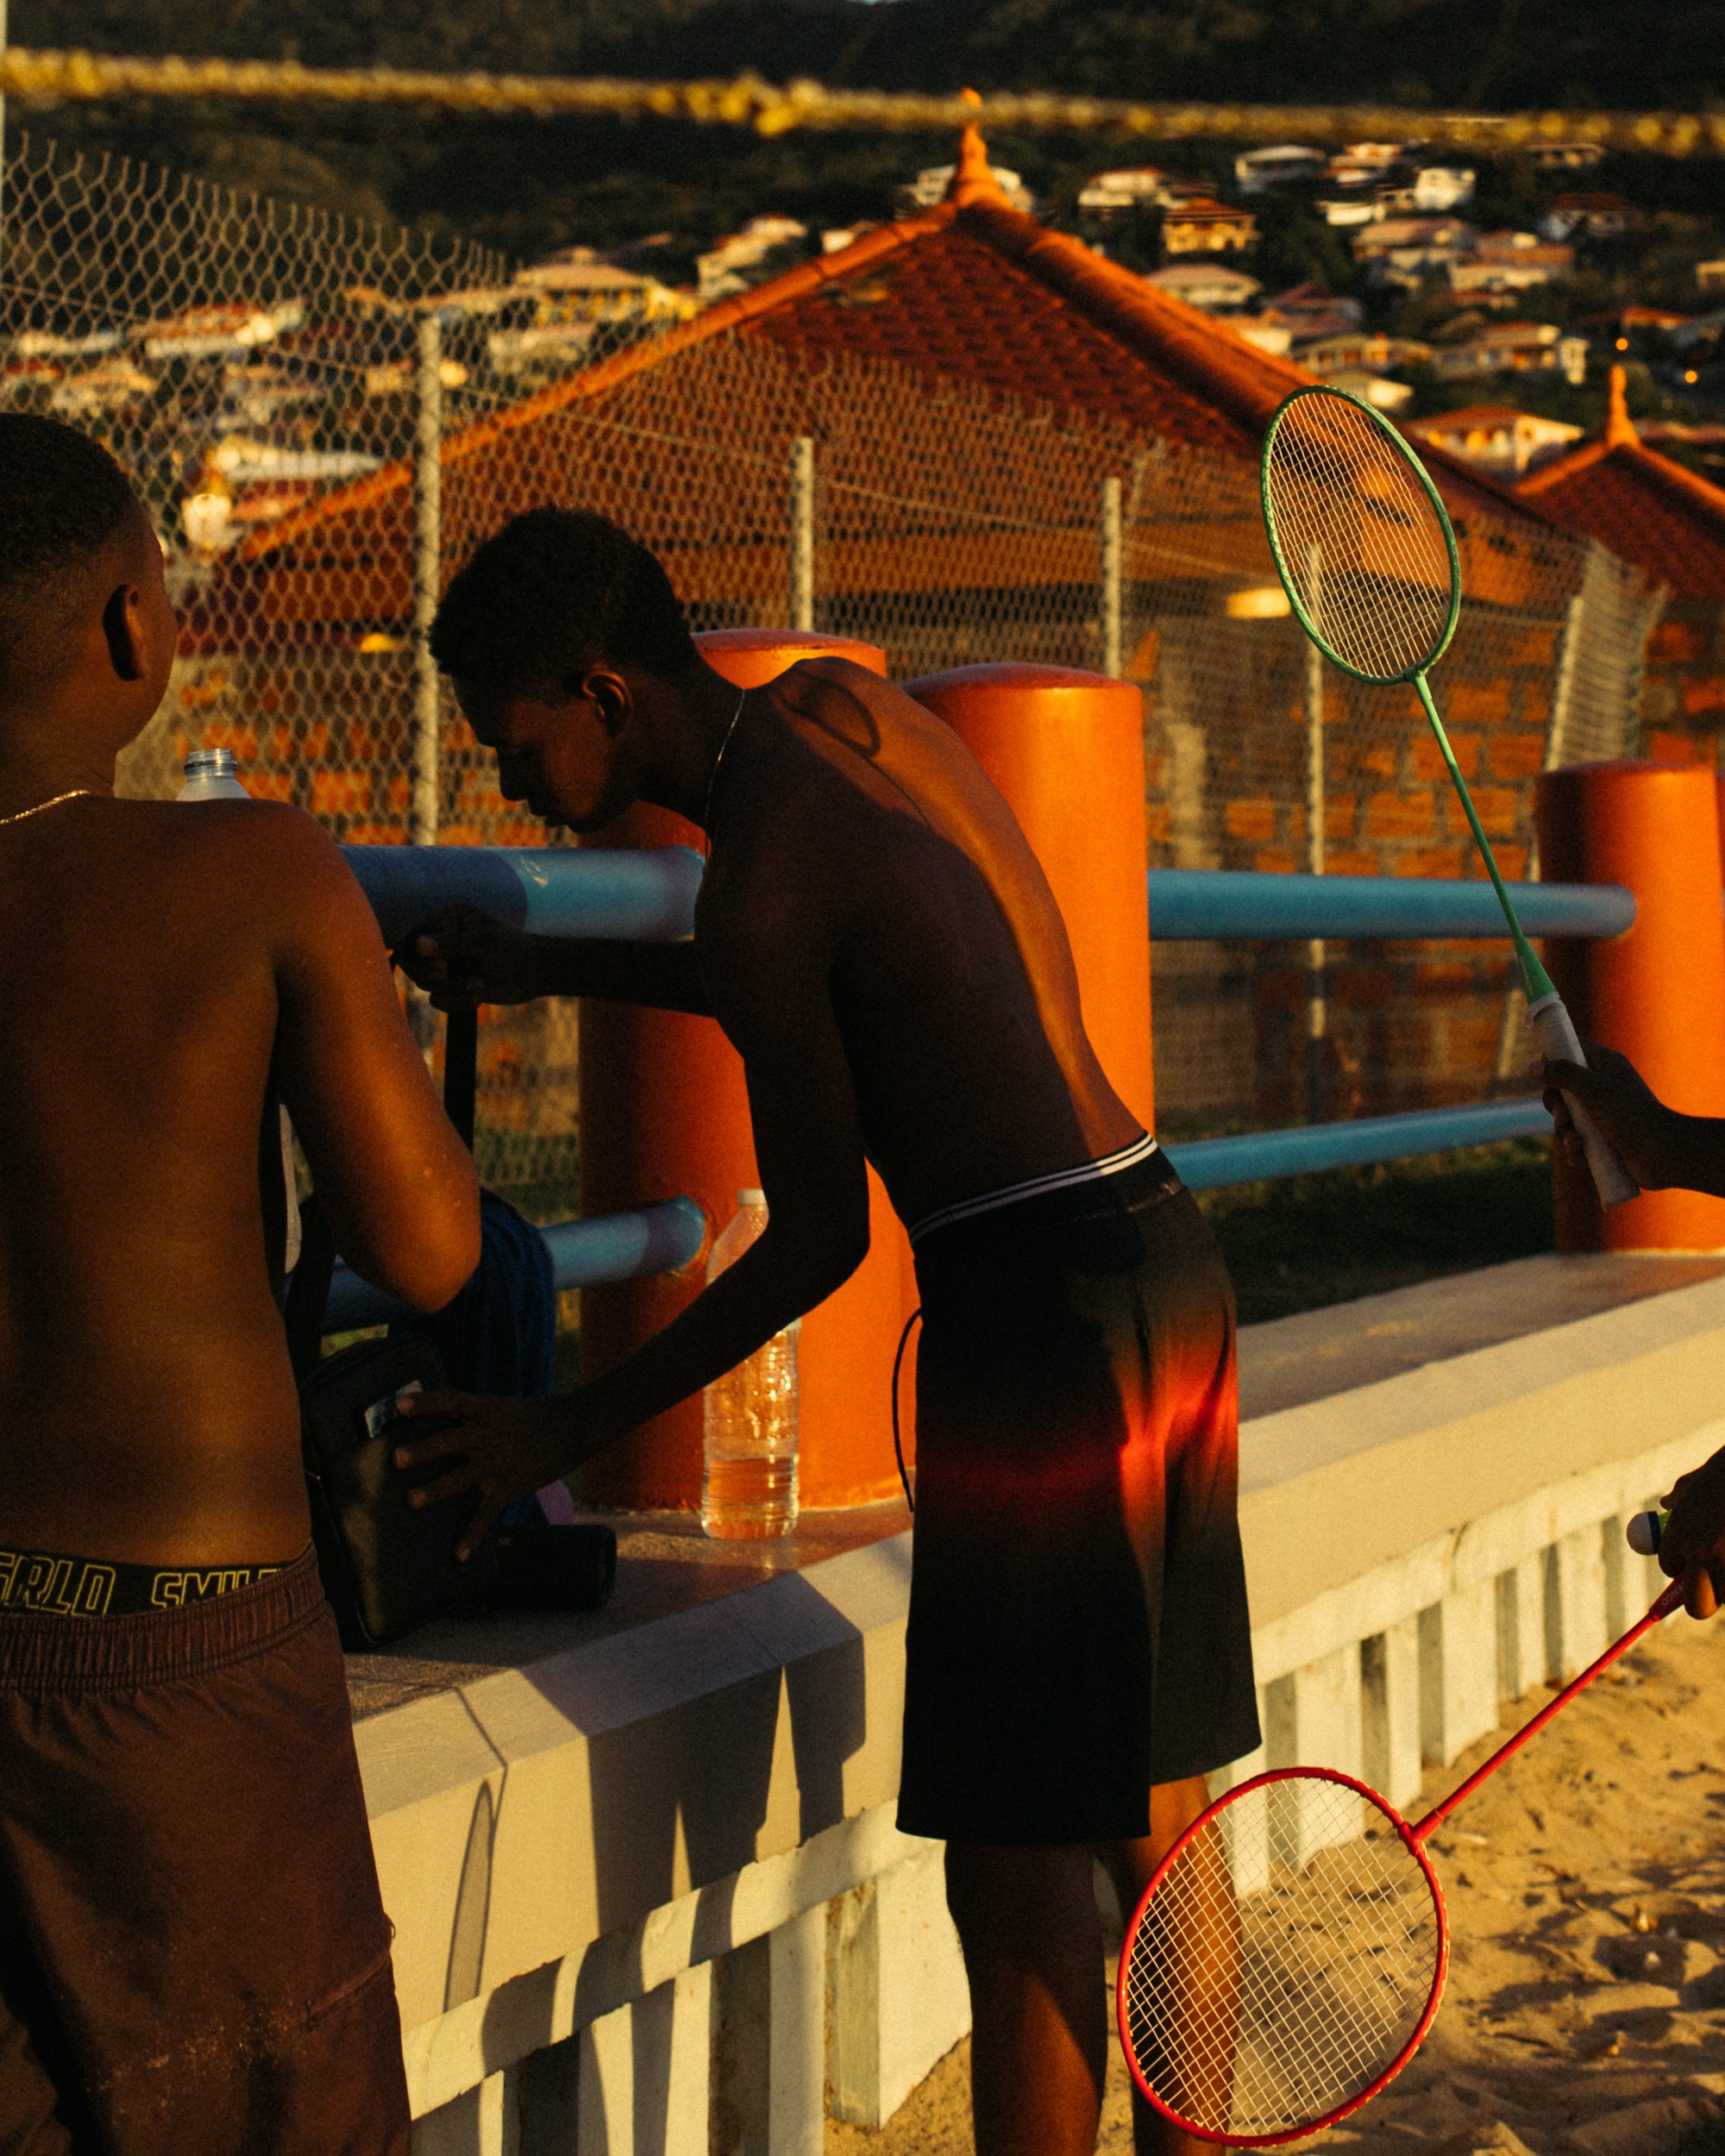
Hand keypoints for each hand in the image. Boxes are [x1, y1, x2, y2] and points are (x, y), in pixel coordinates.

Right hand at [392, 903, 543, 1010]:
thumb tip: (416, 946)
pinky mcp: (453, 985)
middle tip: (451, 978)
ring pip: (425, 984)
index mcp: (448, 919)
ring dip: (451, 990)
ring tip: (477, 985)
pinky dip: (457, 1002)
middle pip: (411, 964)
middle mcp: (442, 939)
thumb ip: (450, 945)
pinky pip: (438, 1000)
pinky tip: (479, 995)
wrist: (535, 974)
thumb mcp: (483, 943)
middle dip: (432, 977)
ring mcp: (447, 963)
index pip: (412, 938)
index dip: (418, 958)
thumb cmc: (514, 951)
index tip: (440, 969)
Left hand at [392, 1390, 578, 1558]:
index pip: (452, 1400)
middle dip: (424, 1450)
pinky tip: (459, 1554)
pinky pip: (488, 1512)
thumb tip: (440, 1418)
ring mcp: (500, 1461)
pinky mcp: (512, 1485)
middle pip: (452, 1440)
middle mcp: (490, 1435)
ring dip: (437, 1488)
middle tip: (396, 1459)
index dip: (426, 1402)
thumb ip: (473, 1415)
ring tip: (412, 1500)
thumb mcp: (502, 1407)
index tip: (400, 1405)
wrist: (575, 1426)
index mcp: (486, 1411)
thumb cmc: (535, 1416)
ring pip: (463, 1475)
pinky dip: (474, 1535)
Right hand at [1538, 1039, 1680, 1188]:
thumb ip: (1563, 1075)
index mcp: (1604, 1066)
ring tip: (1576, 1140)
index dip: (1553, 1057)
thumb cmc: (1632, 1116)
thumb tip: (1531, 1067)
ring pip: (1565, 1117)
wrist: (1662, 1155)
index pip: (1572, 1049)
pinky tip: (1581, 1153)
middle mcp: (1601, 1086)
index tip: (1541, 1072)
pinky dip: (1574, 1148)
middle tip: (1562, 1115)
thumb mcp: (1595, 1089)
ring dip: (1565, 1131)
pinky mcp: (1600, 1137)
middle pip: (1561, 1087)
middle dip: (1556, 1104)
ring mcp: (1600, 1113)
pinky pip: (1574, 1139)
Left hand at [1659, 1446, 1724, 1618]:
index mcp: (1679, 1535)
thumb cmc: (1721, 1474)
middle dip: (1700, 1601)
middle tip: (1705, 1591)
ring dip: (1724, 1586)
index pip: (1670, 1568)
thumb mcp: (1694, 1484)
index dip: (1680, 1565)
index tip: (1688, 1560)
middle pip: (1697, 1606)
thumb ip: (1680, 1498)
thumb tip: (1666, 1504)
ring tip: (1721, 1552)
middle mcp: (1701, 1554)